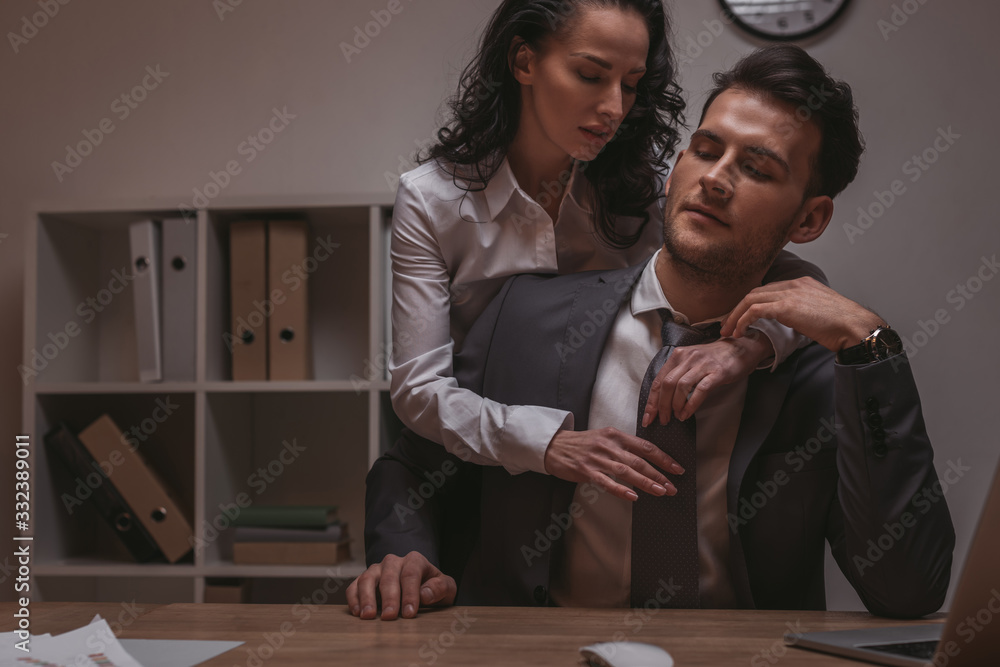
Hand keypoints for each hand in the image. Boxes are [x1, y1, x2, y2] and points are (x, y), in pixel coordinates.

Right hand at [347, 552, 455, 619]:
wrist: (420, 586)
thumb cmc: (433, 588)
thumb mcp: (446, 588)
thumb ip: (440, 588)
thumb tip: (424, 594)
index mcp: (415, 560)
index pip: (411, 574)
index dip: (410, 594)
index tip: (409, 613)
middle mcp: (393, 562)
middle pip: (389, 577)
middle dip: (389, 598)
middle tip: (389, 617)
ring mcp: (377, 570)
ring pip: (367, 578)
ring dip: (366, 597)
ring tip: (368, 616)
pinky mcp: (364, 580)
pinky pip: (354, 586)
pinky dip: (353, 598)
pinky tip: (357, 612)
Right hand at [543, 427, 683, 501]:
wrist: (554, 446)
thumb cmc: (583, 444)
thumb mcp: (605, 437)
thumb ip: (624, 445)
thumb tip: (647, 458)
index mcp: (616, 435)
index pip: (645, 447)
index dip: (663, 458)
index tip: (677, 469)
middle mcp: (609, 445)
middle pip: (639, 460)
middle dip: (659, 474)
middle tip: (673, 486)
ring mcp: (597, 458)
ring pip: (626, 471)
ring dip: (645, 482)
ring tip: (660, 492)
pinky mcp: (586, 470)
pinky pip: (607, 482)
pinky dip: (621, 490)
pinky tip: (633, 497)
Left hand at [641, 332, 772, 426]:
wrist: (740, 349)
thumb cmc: (714, 359)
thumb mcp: (691, 362)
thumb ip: (677, 375)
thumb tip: (663, 400)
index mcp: (678, 356)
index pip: (658, 380)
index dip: (651, 400)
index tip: (648, 417)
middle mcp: (688, 358)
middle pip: (667, 384)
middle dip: (661, 406)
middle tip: (662, 420)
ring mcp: (702, 364)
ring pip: (681, 386)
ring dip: (676, 405)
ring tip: (676, 417)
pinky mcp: (717, 372)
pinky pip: (700, 390)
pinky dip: (691, 404)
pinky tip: (687, 413)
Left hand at [721, 277, 882, 352]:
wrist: (855, 326)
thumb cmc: (842, 325)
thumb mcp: (819, 312)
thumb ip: (803, 311)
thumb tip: (794, 322)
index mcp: (801, 283)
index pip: (767, 290)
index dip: (750, 304)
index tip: (740, 318)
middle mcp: (793, 284)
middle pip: (754, 292)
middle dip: (737, 310)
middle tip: (727, 325)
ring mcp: (790, 293)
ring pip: (750, 300)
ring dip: (735, 316)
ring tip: (728, 332)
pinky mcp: (787, 306)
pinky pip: (755, 310)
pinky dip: (743, 321)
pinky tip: (740, 332)